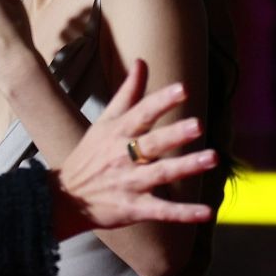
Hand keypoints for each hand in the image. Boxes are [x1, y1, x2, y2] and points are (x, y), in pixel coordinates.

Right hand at [53, 60, 216, 235]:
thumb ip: (127, 92)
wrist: (63, 198)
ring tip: (212, 158)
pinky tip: (206, 212)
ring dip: (186, 167)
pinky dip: (183, 213)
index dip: (162, 101)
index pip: (142, 113)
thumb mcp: (105, 121)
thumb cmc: (89, 156)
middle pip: (153, 143)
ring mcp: (129, 183)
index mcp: (118, 132)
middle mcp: (124, 156)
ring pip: (161, 173)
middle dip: (175, 134)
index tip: (182, 89)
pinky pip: (161, 210)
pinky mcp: (133, 208)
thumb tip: (142, 61)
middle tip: (198, 125)